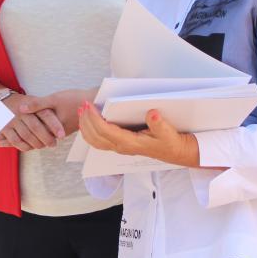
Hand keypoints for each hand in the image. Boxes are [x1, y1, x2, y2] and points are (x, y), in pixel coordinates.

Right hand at [0, 92, 64, 150]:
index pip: (46, 115)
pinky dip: (24, 146)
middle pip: (36, 127)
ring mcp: (12, 119)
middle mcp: (21, 111)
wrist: (2, 99)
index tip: (62, 136)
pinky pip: (15, 140)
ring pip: (26, 136)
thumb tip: (61, 122)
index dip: (55, 125)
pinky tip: (29, 147)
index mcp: (32, 103)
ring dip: (36, 144)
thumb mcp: (35, 101)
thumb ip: (46, 110)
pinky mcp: (4, 127)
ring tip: (43, 146)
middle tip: (54, 144)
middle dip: (47, 138)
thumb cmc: (24, 104)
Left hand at [17, 89, 92, 137]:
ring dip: (23, 137)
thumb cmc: (74, 99)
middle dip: (14, 140)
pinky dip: (34, 133)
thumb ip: (37, 104)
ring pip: (37, 138)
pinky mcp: (61, 130)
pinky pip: (44, 135)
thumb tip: (20, 109)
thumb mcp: (54, 99)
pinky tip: (27, 129)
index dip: (13, 136)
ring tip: (8, 136)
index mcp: (51, 128)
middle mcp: (54, 134)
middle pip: (30, 139)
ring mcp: (58, 133)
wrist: (95, 103)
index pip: (28, 136)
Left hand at [78, 102, 199, 167]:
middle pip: (95, 136)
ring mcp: (119, 148)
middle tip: (82, 105)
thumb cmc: (170, 141)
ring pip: (94, 141)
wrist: (175, 152)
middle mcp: (121, 147)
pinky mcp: (119, 146)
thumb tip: (152, 113)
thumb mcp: (168, 132)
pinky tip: (87, 121)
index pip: (105, 131)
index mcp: (130, 143)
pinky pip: (98, 141)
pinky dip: (89, 131)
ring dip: (85, 126)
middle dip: (86, 120)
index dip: (94, 119)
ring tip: (81, 111)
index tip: (88, 105)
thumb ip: (159, 124)